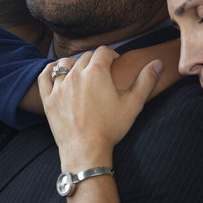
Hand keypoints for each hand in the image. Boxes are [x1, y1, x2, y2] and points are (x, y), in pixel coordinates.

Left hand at [38, 46, 162, 169]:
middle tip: (101, 72)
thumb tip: (158, 62)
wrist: (86, 151)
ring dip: (74, 64)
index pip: (103, 51)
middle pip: (85, 56)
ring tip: (81, 72)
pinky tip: (55, 71)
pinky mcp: (48, 99)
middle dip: (95, 61)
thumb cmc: (110, 128)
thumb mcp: (133, 104)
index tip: (115, 63)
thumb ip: (146, 81)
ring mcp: (59, 86)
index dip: (111, 54)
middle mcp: (76, 74)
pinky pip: (44, 76)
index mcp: (96, 72)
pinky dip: (49, 70)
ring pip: (65, 63)